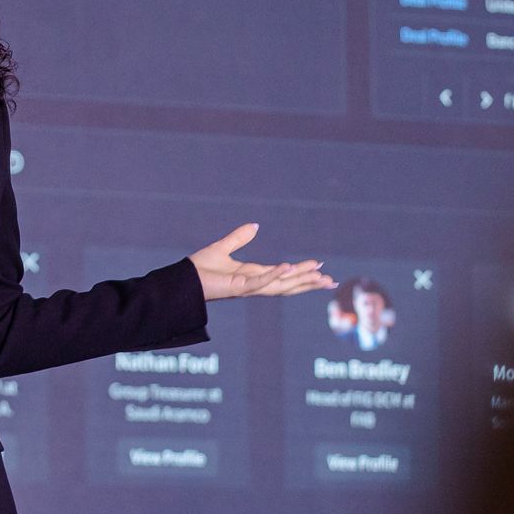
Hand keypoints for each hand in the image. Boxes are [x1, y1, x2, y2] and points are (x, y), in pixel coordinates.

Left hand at [188, 223, 333, 302]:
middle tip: (330, 280)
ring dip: (299, 280)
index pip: (284, 275)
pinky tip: (288, 267)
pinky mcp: (238, 287)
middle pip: (288, 284)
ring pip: (280, 285)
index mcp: (253, 275)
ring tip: (319, 275)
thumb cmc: (200, 269)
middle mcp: (254, 284)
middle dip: (309, 282)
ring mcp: (248, 287)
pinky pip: (260, 282)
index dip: (302, 272)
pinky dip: (274, 275)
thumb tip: (255, 225)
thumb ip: (239, 237)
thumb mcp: (223, 247)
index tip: (321, 268)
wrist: (183, 281)